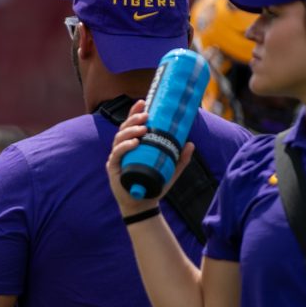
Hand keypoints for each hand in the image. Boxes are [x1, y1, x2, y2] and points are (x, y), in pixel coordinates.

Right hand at [105, 99, 195, 215]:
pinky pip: (117, 154)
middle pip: (123, 128)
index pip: (131, 125)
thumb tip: (191, 144)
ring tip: (143, 129)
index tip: (143, 102)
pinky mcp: (114, 168)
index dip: (134, 112)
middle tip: (145, 115)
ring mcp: (117, 158)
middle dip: (133, 119)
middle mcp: (122, 149)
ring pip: (119, 139)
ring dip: (130, 131)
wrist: (143, 204)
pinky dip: (124, 147)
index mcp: (133, 145)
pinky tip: (134, 143)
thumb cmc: (153, 185)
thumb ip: (180, 159)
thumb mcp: (170, 170)